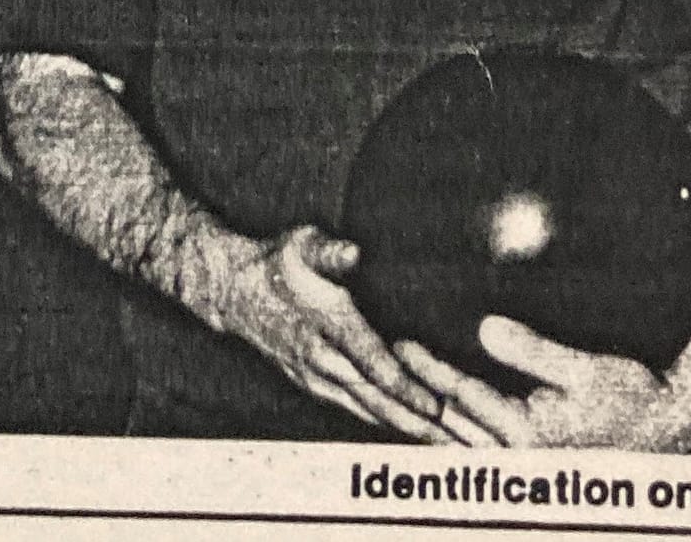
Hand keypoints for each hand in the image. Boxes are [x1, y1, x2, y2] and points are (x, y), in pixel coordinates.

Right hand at [222, 226, 452, 442]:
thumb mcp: (300, 243)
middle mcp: (321, 359)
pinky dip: (386, 423)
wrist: (234, 290)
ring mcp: (316, 378)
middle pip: (375, 399)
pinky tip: (411, 434)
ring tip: (445, 447)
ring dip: (406, 429)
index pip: (369, 361)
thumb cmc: (275, 260)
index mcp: (324, 324)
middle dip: (417, 421)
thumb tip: (354, 251)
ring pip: (368, 411)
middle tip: (456, 441)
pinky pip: (357, 410)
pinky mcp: (316, 385)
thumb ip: (329, 250)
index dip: (404, 385)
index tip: (436, 404)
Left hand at [396, 317, 690, 449]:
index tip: (398, 341)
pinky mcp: (530, 468)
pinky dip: (452, 433)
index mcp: (528, 437)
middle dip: (416, 392)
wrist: (676, 435)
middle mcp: (519, 460)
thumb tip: (485, 326)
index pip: (461, 395)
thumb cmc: (636, 399)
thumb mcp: (586, 370)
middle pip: (449, 422)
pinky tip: (439, 414)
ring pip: (458, 443)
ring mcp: (523, 470)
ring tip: (395, 385)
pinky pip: (477, 452)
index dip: (427, 367)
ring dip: (427, 417)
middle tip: (379, 360)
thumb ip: (532, 351)